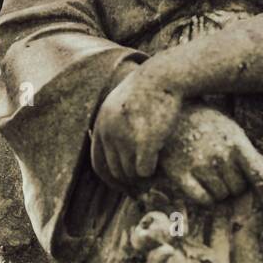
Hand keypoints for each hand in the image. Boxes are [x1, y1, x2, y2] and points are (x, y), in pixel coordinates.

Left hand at [91, 62, 180, 188]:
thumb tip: (118, 148)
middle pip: (116, 171)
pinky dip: (151, 173)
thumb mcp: (122, 103)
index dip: (112, 180)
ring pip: (130, 173)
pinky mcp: (145, 141)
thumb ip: (114, 124)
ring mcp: (125, 137)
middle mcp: (108, 133)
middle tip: (145, 186)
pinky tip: (159, 166)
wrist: (163, 75)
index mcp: (101, 126)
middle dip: (130, 182)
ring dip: (142, 178)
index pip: (99, 165)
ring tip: (154, 176)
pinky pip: (144, 170)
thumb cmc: (149, 89)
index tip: (126, 187)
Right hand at [158, 103, 262, 210]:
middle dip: (234, 184)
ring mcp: (200, 165)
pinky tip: (200, 183)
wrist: (171, 113)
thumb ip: (246, 153)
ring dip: (218, 190)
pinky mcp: (180, 173)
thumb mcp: (231, 130)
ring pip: (221, 196)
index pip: (258, 176)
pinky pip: (203, 200)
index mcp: (237, 143)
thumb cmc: (206, 123)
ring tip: (208, 171)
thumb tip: (260, 179)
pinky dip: (205, 197)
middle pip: (238, 190)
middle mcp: (220, 156)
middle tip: (222, 169)